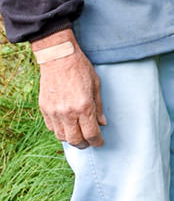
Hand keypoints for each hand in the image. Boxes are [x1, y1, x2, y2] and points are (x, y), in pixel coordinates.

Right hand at [32, 30, 105, 147]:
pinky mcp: (45, 108)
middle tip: (89, 142)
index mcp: (84, 106)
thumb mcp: (96, 84)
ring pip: (62, 136)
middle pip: (76, 140)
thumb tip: (102, 123)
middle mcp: (68, 112)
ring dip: (71, 139)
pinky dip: (60, 130)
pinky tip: (66, 126)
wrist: (58, 57)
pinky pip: (51, 128)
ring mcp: (54, 112)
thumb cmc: (80, 68)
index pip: (91, 133)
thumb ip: (99, 106)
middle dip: (84, 144)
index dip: (97, 141)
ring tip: (78, 135)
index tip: (100, 142)